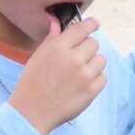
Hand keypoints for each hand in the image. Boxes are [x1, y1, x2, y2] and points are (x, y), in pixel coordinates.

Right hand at [9, 16, 107, 134]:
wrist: (32, 111)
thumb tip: (57, 22)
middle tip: (77, 58)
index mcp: (58, 47)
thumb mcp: (38, 56)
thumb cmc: (32, 82)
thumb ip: (51, 38)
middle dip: (87, 48)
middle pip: (94, 43)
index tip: (95, 23)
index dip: (91, 24)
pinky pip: (103, 77)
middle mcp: (74, 58)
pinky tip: (82, 84)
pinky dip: (96, 79)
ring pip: (101, 59)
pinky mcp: (92, 90)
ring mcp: (85, 75)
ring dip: (93, 63)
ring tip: (79, 72)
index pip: (82, 28)